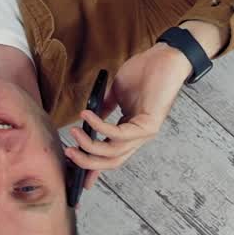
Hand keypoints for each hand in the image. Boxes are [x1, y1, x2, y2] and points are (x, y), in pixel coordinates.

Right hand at [65, 43, 190, 191]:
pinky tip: (86, 116)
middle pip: (112, 161)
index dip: (94, 168)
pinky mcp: (149, 126)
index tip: (77, 175)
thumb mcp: (118, 92)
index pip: (111, 156)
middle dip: (87, 162)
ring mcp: (144, 133)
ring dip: (89, 146)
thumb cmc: (144, 72)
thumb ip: (105, 107)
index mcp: (130, 130)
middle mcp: (138, 136)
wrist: (164, 58)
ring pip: (113, 152)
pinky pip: (118, 133)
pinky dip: (99, 127)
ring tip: (74, 133)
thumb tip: (87, 118)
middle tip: (69, 154)